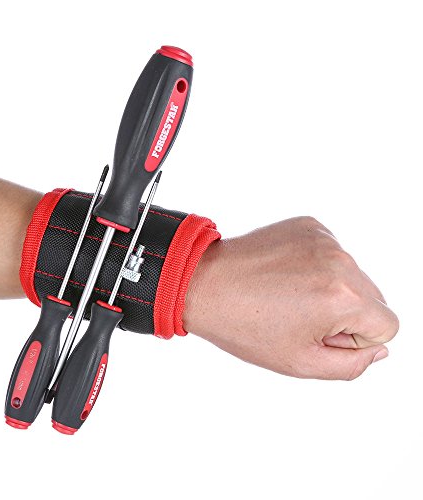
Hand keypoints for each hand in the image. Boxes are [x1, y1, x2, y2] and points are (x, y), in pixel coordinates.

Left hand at [183, 217, 398, 379]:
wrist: (204, 283)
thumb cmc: (244, 324)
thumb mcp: (300, 363)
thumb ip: (351, 365)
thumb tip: (377, 349)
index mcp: (343, 296)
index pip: (388, 326)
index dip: (355, 340)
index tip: (318, 334)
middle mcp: (340, 260)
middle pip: (373, 298)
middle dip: (346, 314)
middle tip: (300, 317)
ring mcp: (324, 238)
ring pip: (353, 275)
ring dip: (332, 289)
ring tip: (288, 295)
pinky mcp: (309, 226)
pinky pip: (332, 254)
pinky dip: (316, 267)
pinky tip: (285, 276)